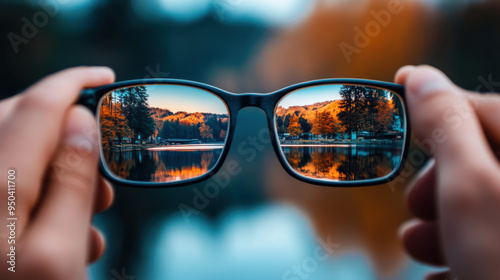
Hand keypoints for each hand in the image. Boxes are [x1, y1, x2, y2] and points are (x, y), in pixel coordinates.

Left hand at [0, 67, 114, 279]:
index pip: (38, 104)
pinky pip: (12, 185)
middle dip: (73, 137)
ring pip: (22, 156)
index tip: (107, 77)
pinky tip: (73, 238)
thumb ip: (73, 180)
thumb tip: (81, 124)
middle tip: (108, 171)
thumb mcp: (62, 251)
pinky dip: (48, 199)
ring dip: (66, 175)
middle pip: (25, 124)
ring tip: (96, 214)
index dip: (75, 83)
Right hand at [396, 65, 499, 279]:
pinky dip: (465, 255)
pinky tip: (445, 277)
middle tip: (417, 208)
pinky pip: (491, 243)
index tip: (395, 109)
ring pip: (483, 207)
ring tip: (422, 249)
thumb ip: (444, 126)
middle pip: (483, 161)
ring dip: (445, 225)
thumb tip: (417, 76)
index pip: (485, 108)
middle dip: (439, 185)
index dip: (436, 108)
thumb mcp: (471, 191)